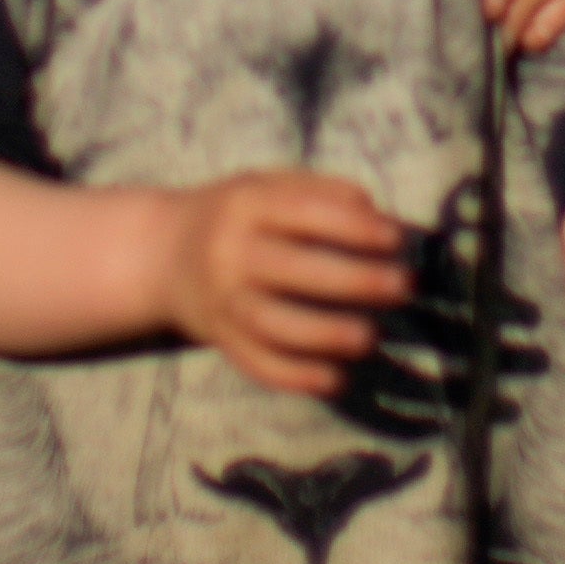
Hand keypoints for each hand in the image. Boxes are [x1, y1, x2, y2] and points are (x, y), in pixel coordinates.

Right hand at [168, 168, 413, 394]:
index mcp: (245, 205)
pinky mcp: (221, 341)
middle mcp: (229, 254)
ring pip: (274, 326)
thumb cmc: (237, 215)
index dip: (354, 227)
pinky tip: (336, 378)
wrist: (161, 255)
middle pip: (293, 271)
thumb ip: (321, 192)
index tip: (397, 238)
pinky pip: (259, 365)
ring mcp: (222, 302)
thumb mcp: (268, 185)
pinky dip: (298, 378)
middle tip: (403, 286)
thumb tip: (378, 216)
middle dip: (355, 281)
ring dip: (328, 335)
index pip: (305, 214)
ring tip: (371, 336)